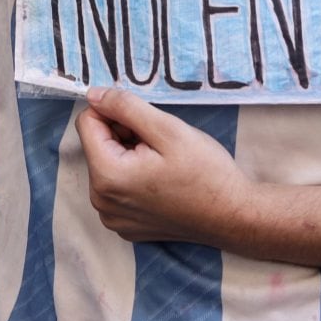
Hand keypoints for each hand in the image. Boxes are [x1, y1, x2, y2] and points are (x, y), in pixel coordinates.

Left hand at [74, 85, 252, 245]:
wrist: (234, 216)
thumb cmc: (206, 172)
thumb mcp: (168, 129)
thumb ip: (125, 107)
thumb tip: (93, 95)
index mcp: (107, 177)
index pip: (87, 123)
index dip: (115, 113)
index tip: (145, 123)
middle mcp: (101, 202)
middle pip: (97, 145)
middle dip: (123, 135)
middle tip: (159, 144)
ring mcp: (112, 218)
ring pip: (107, 165)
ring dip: (129, 155)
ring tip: (163, 163)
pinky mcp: (125, 226)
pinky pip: (117, 189)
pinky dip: (134, 177)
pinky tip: (162, 182)